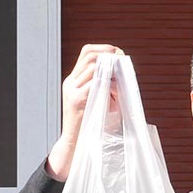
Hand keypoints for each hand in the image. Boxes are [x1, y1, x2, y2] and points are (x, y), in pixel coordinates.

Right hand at [46, 43, 121, 179]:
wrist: (74, 144)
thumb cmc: (89, 125)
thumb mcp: (96, 100)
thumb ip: (105, 86)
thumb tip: (121, 75)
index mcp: (73, 80)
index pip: (85, 52)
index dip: (102, 48)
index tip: (117, 52)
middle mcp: (70, 82)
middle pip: (89, 56)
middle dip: (108, 54)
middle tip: (122, 61)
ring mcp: (71, 90)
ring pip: (93, 67)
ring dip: (110, 70)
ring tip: (120, 78)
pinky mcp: (76, 100)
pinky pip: (95, 83)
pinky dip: (109, 84)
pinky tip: (115, 91)